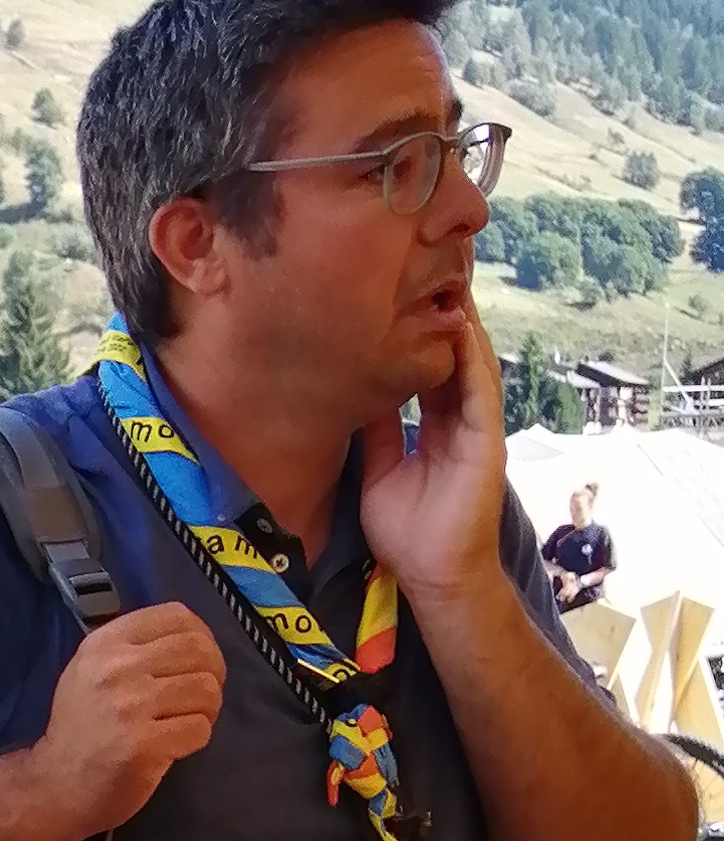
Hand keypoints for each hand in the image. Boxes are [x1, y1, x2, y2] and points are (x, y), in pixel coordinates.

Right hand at [39, 603, 223, 831]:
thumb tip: (193, 639)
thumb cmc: (80, 730)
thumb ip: (133, 648)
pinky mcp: (144, 744)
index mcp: (104, 643)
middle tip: (201, 697)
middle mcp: (116, 668)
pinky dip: (197, 738)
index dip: (201, 636)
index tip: (199, 661)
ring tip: (186, 721)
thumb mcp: (91, 672)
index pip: (176, 616)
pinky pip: (199, 729)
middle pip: (198, 650)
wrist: (54, 787)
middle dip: (212, 674)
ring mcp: (130, 706)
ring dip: (207, 709)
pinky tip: (176, 745)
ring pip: (205, 689)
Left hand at [360, 289, 506, 613]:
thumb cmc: (408, 533)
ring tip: (450, 276)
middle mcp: (461, 417)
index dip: (417, 328)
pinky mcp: (486, 439)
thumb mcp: (377, 470)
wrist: (435, 576)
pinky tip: (462, 325)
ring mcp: (477, 426)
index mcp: (436, 423)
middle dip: (444, 309)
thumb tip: (354, 396)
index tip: (397, 292)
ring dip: (463, 320)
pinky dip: (472, 356)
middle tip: (427, 264)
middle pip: (455, 350)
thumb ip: (374, 433)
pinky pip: (480, 388)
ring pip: (472, 359)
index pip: (429, 363)